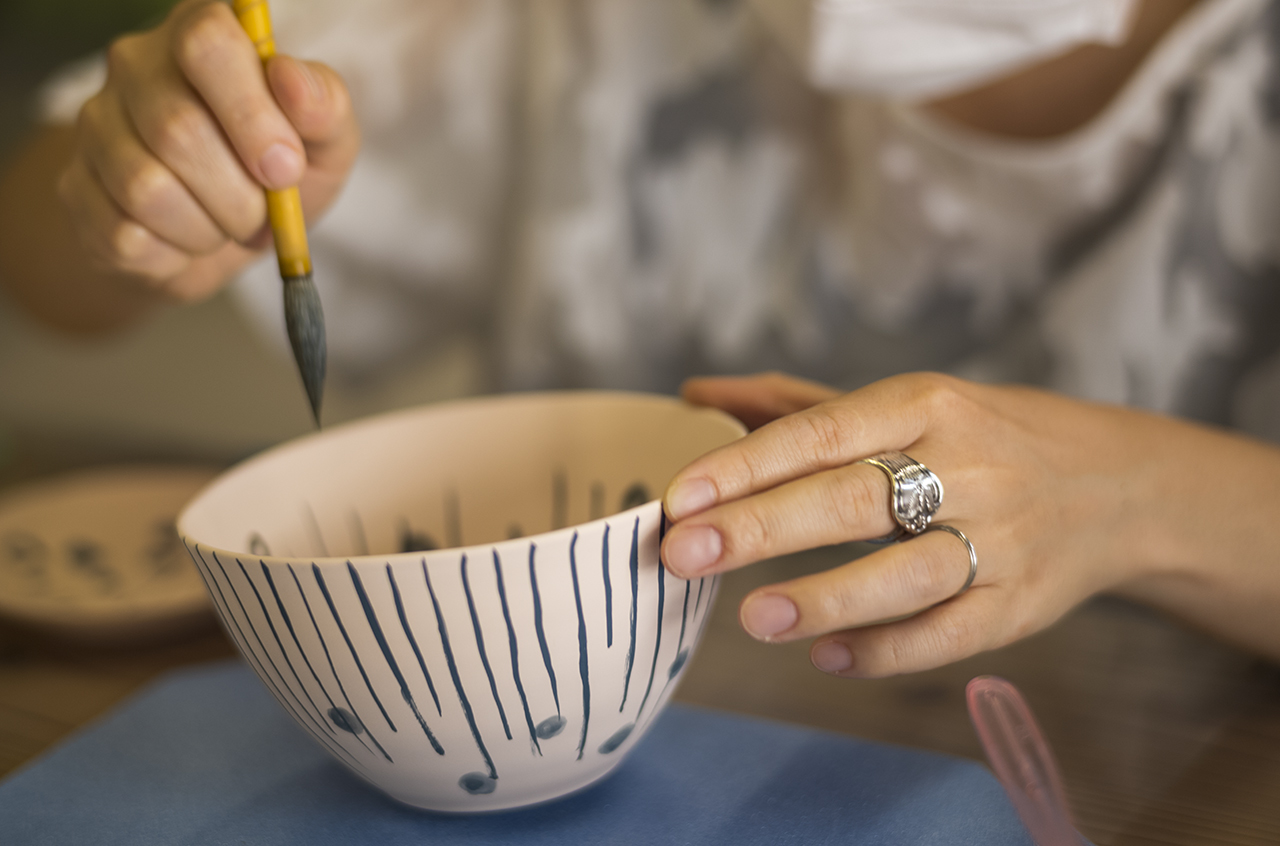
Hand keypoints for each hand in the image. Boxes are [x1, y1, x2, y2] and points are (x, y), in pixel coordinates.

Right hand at [59, 0, 358, 302]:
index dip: (250, 113)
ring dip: (209, 228)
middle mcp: (136, 65)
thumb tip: (291, 81)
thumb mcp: (325, 142)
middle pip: (176, 128)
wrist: (228, 236)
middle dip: (240, 194)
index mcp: (203, 33)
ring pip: (145, 188)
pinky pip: (125, 235)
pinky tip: (189, 239)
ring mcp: (96, 124)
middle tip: (263, 212)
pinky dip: (176, 254)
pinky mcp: (76, 188)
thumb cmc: (276, 173)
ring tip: (228, 225)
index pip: (206, 42)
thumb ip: (324, 106)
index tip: (286, 167)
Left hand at [660, 371, 1270, 676]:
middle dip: (763, 527)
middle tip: (684, 552)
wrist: (1115, 485)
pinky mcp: (1022, 603)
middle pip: (855, 500)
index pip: (824, 433)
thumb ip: (795, 405)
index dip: (748, 465)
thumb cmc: (978, 438)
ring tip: (752, 619)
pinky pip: (949, 635)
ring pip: (908, 574)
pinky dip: (886, 651)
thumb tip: (692, 397)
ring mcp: (1000, 539)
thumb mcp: (903, 404)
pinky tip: (824, 657)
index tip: (681, 496)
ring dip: (827, 598)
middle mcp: (967, 467)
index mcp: (927, 405)